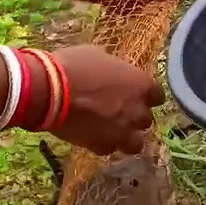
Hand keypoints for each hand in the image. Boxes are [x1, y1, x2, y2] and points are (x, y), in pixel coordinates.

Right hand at [48, 45, 163, 155]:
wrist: (48, 90)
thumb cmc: (72, 66)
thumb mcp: (96, 55)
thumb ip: (112, 69)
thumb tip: (109, 71)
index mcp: (140, 84)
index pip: (157, 96)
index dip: (144, 96)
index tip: (133, 95)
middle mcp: (137, 111)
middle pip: (146, 120)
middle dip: (134, 117)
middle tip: (117, 112)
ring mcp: (121, 132)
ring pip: (135, 144)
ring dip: (125, 137)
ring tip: (109, 132)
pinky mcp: (102, 146)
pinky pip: (108, 149)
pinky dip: (102, 144)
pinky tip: (90, 136)